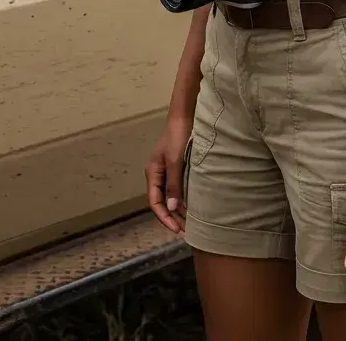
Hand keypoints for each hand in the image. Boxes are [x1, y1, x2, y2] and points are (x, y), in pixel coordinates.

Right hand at [145, 114, 192, 235]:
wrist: (185, 115)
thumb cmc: (178, 136)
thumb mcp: (175, 161)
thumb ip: (173, 184)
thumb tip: (171, 207)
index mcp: (153, 173)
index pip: (155, 202)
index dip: (164, 217)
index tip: (176, 229)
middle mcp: (158, 174)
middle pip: (162, 201)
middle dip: (172, 216)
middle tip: (186, 230)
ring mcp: (168, 170)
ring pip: (171, 195)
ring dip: (178, 208)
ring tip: (190, 222)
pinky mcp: (178, 166)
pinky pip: (178, 187)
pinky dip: (183, 197)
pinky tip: (192, 205)